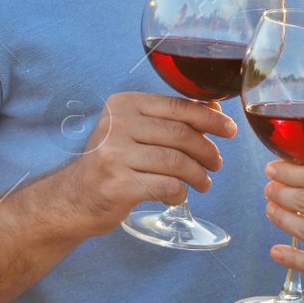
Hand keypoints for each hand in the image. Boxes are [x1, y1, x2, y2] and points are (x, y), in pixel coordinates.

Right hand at [54, 91, 236, 238]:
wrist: (74, 198)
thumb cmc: (113, 162)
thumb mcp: (134, 130)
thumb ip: (169, 118)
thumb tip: (215, 109)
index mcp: (123, 104)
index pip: (177, 106)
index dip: (209, 118)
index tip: (229, 130)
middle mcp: (117, 124)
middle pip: (181, 134)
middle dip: (207, 150)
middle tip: (216, 163)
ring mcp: (115, 155)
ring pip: (177, 162)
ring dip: (198, 175)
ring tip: (204, 183)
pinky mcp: (118, 185)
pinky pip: (167, 186)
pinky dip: (180, 193)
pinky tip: (178, 196)